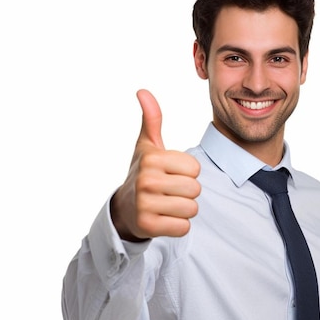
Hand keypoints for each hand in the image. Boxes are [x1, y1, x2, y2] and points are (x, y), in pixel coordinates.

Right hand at [111, 89, 200, 240]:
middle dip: (187, 193)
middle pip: (196, 189)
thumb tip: (143, 91)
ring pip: (191, 209)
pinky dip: (177, 226)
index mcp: (152, 159)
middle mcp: (147, 181)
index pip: (195, 169)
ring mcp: (145, 205)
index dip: (187, 173)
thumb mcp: (146, 146)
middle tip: (169, 191)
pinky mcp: (148, 227)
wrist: (124, 208)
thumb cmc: (143, 173)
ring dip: (183, 210)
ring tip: (166, 205)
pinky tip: (163, 219)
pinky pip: (184, 228)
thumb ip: (152, 119)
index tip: (170, 174)